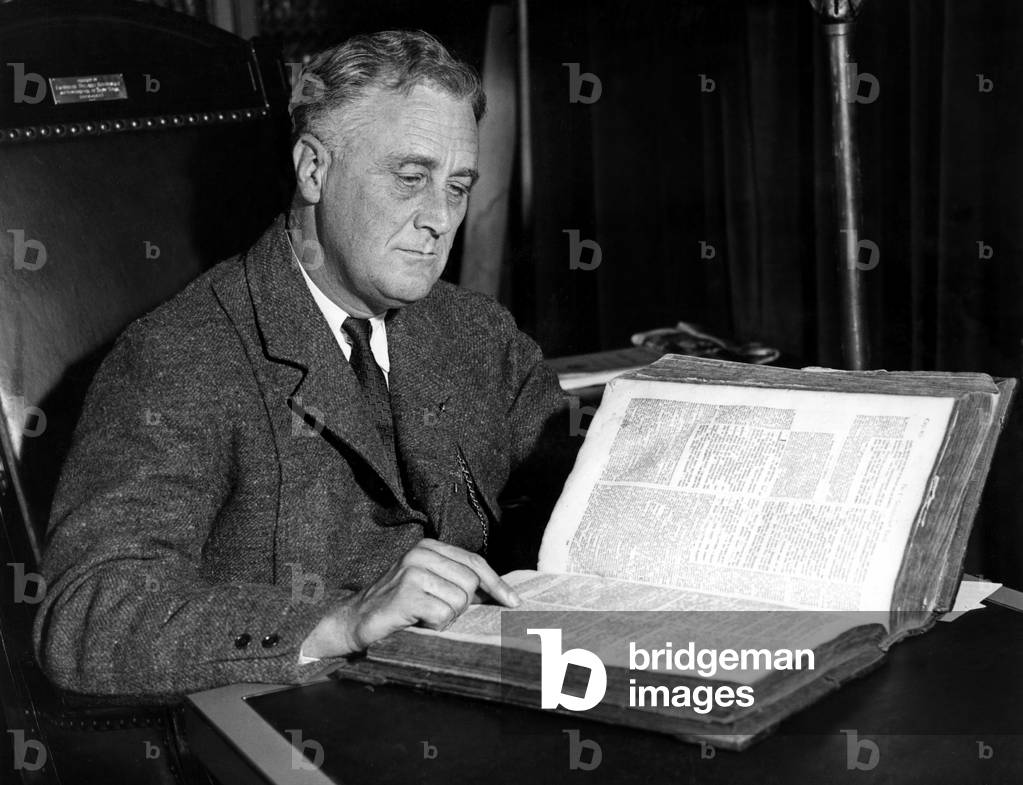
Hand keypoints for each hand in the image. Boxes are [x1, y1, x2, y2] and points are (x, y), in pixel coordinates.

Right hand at [301, 539, 519, 658]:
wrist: (355, 620)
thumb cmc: (398, 605)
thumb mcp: (429, 584)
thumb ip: (457, 581)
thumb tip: (499, 594)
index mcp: (429, 546)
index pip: (475, 562)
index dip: (497, 584)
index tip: (513, 602)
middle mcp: (421, 553)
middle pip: (471, 583)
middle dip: (462, 605)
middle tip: (438, 612)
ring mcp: (412, 572)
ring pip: (459, 601)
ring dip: (446, 618)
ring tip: (424, 617)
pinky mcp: (407, 593)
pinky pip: (443, 615)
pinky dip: (435, 626)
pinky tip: (417, 623)